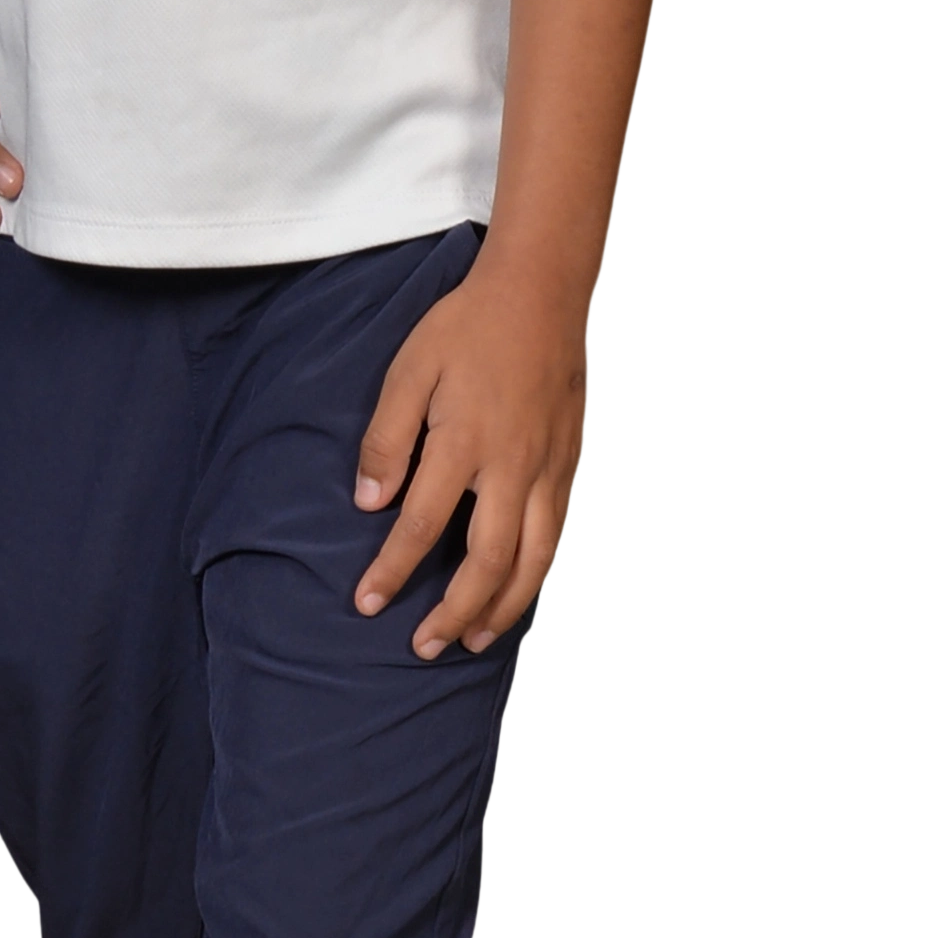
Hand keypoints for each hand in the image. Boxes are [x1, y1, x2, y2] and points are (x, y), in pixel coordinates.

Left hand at [350, 249, 590, 659]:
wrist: (542, 290)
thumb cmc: (468, 325)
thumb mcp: (410, 368)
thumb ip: (387, 438)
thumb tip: (368, 503)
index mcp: (465, 443)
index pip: (420, 527)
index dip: (391, 572)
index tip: (367, 604)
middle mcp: (513, 467)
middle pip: (486, 564)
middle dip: (452, 612)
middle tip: (423, 646)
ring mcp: (549, 469)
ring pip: (532, 561)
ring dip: (502, 608)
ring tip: (473, 638)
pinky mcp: (571, 463)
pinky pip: (557, 535)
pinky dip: (536, 574)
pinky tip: (518, 588)